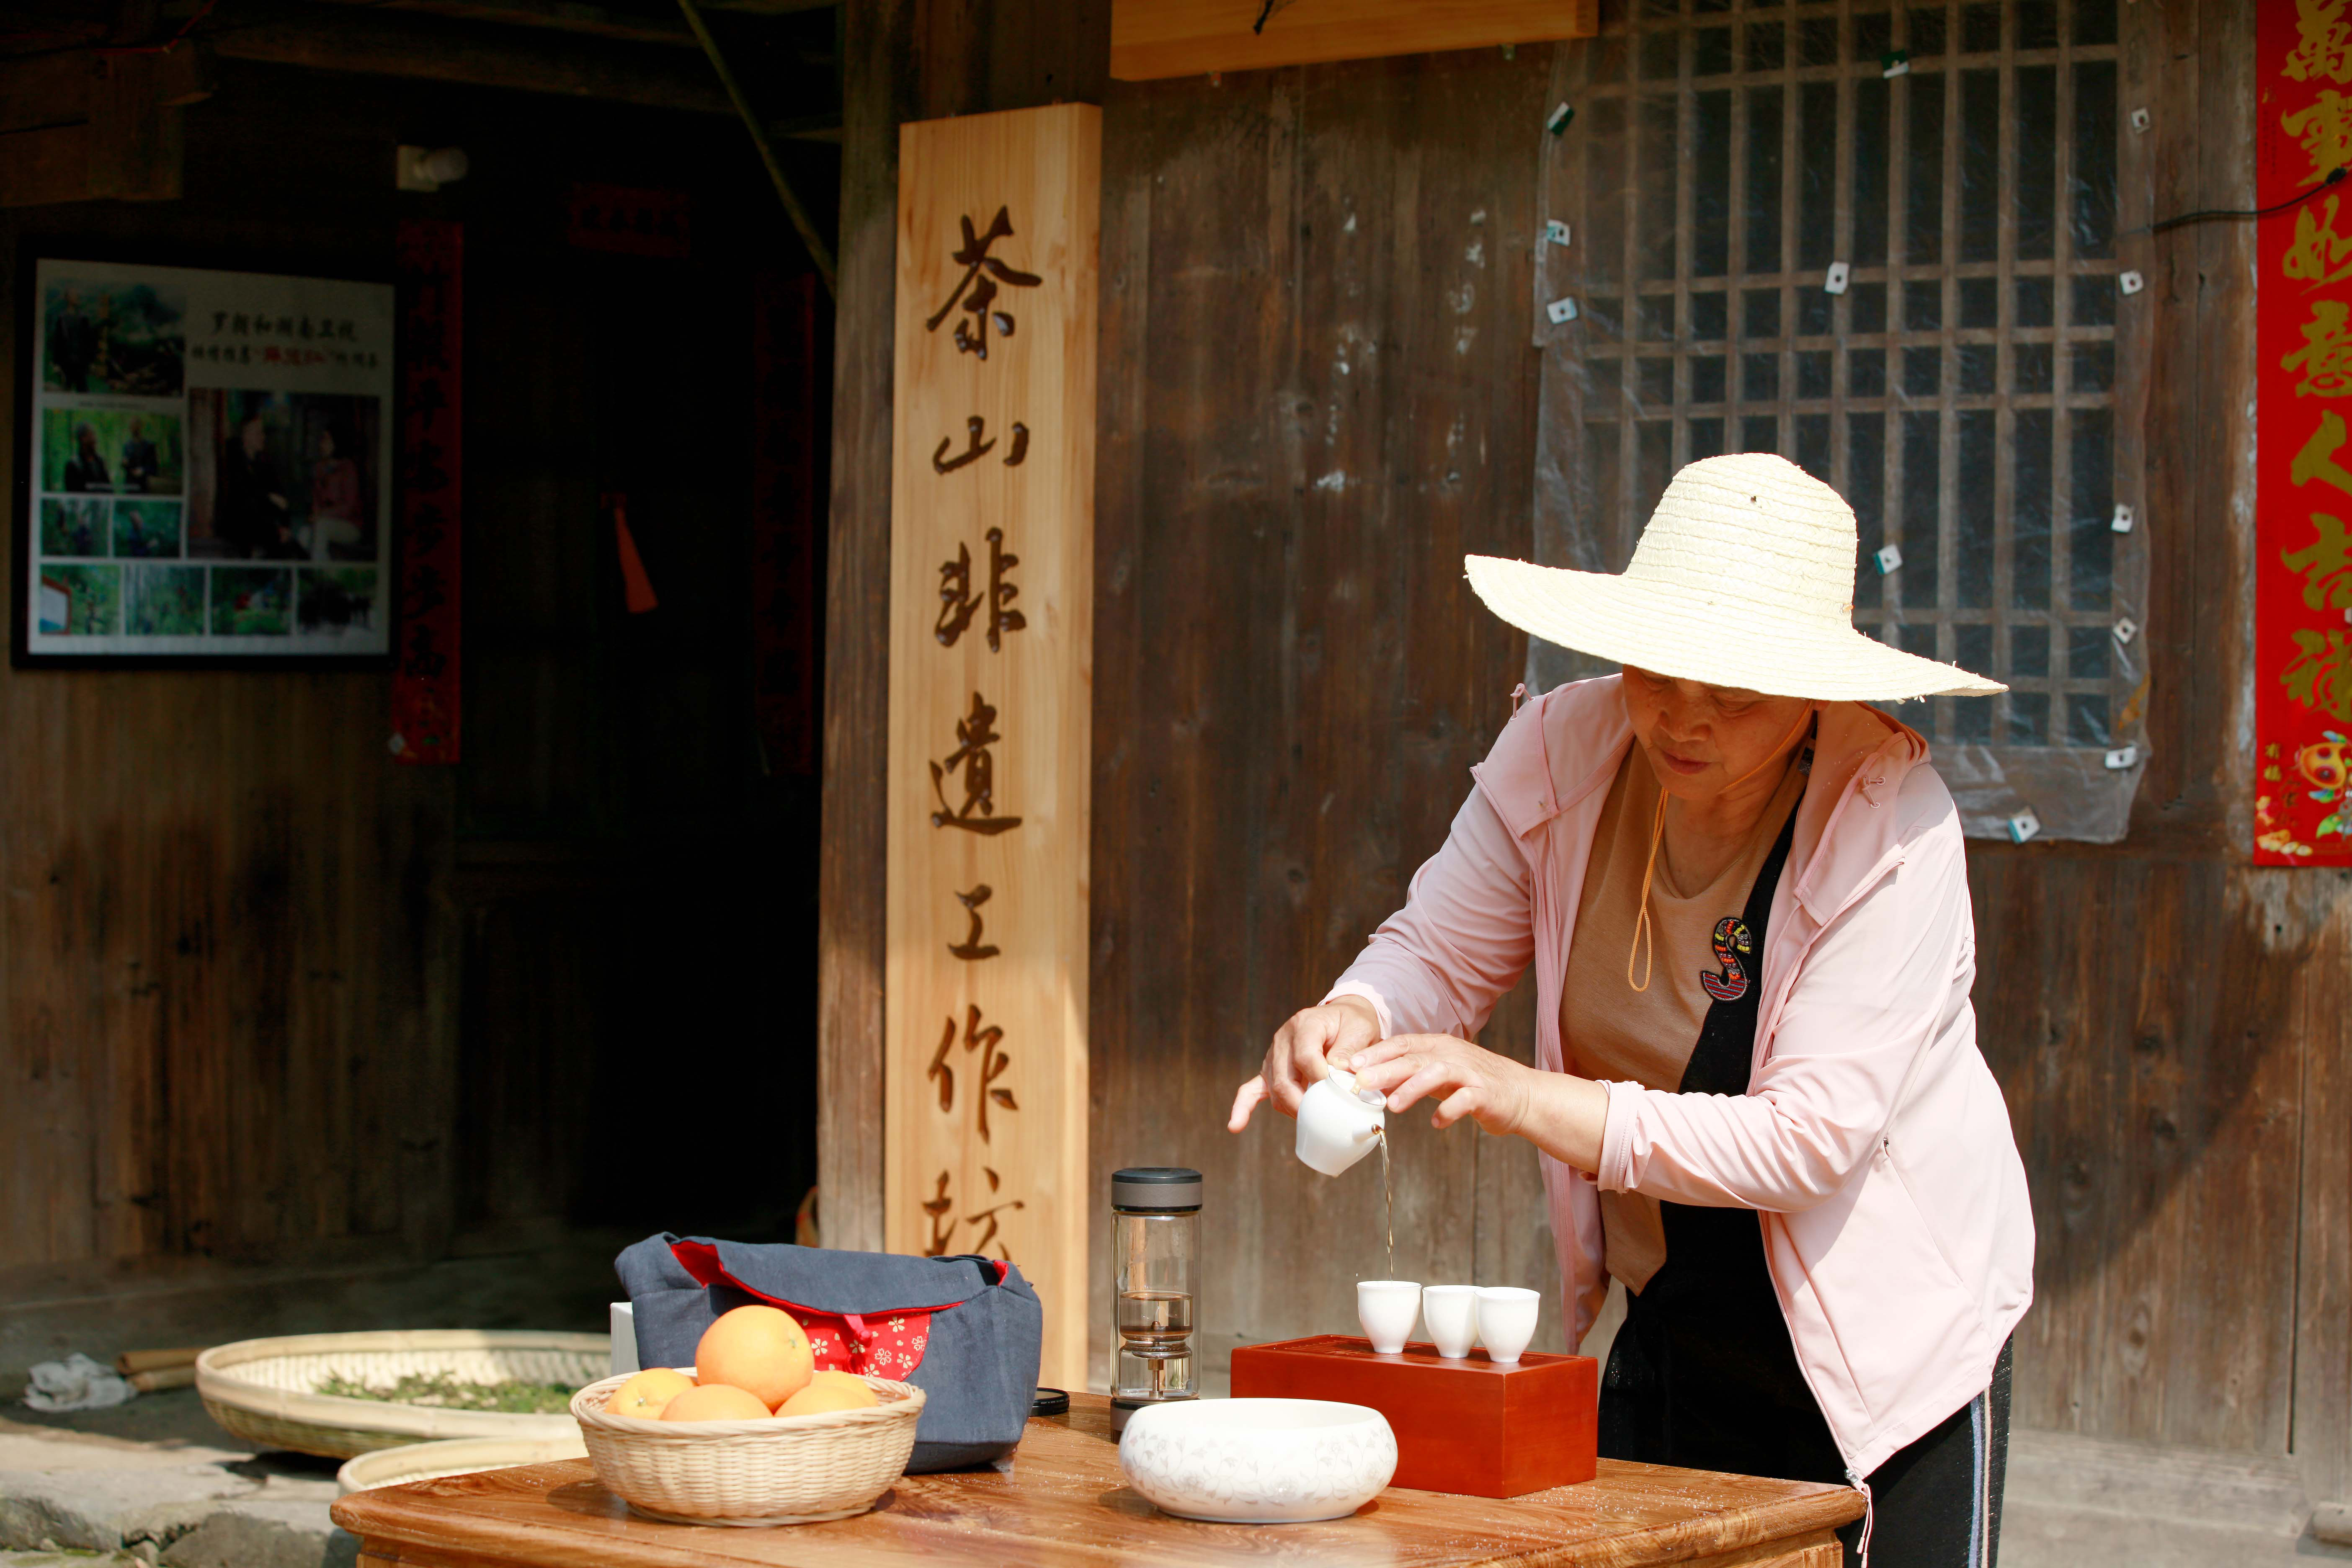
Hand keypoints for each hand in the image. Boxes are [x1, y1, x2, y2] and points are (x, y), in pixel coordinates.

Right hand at [1227, 996, 1382, 1131]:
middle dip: (1302, 1104)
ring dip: (1291, 1109)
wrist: (1342, 1017)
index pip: (1305, 1056)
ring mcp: (1273, 1055)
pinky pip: (1251, 1089)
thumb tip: (1340, 1073)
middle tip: (1322, 1119)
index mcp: (1305, 1024)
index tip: (1336, 1095)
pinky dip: (1244, 1107)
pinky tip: (1236, 1125)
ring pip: (1274, 1089)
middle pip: (1284, 1078)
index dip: (1319, 1079)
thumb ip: (1350, 1050)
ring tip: (1312, 1123)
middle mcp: (1283, 1039)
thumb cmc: (1352, 1023)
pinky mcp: (1270, 1070)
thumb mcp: (1360, 1029)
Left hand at [1346, 1033, 1534, 1135]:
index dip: (1377, 1053)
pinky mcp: (1486, 1094)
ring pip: (1438, 1073)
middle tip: (1361, 1081)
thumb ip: (1408, 1073)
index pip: (1402, 1044)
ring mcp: (1470, 1073)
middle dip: (1386, 1069)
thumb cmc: (1472, 1083)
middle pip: (1415, 1058)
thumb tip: (1370, 1080)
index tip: (1351, 1064)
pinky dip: (1449, 1110)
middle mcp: (1453, 1055)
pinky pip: (1466, 1100)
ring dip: (1413, 1087)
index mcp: (1438, 1046)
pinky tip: (1436, 1122)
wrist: (1520, 1093)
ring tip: (1392, 1104)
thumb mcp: (1438, 1073)